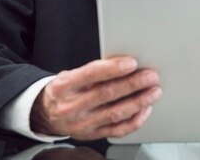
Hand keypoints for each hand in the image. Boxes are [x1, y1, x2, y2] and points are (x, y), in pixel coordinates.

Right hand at [30, 56, 161, 139]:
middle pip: (106, 94)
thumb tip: (125, 63)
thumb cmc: (64, 90)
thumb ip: (94, 70)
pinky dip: (135, 120)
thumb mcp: (71, 75)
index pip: (89, 74)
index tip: (132, 62)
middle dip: (133, 84)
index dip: (112, 68)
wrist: (45, 114)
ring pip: (115, 114)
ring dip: (139, 102)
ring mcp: (82, 124)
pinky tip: (145, 109)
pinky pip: (117, 130)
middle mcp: (72, 107)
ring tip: (154, 91)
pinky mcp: (92, 135)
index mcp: (64, 87)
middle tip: (151, 76)